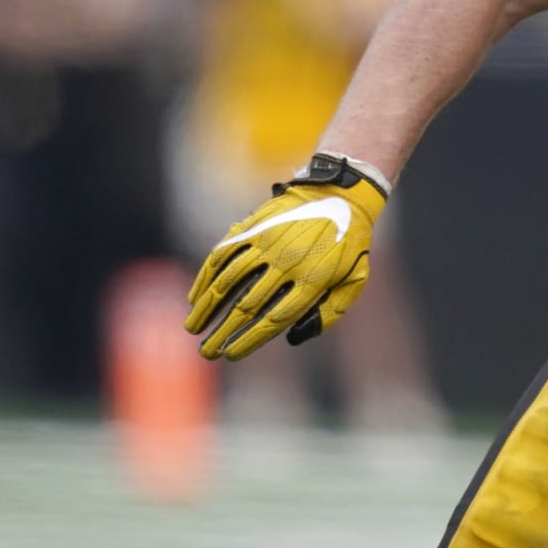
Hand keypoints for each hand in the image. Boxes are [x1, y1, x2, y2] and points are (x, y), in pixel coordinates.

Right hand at [185, 153, 387, 360]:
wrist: (343, 193)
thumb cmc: (351, 243)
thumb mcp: (354, 279)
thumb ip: (330, 312)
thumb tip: (293, 337)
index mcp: (314, 279)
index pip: (275, 319)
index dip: (249, 339)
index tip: (230, 354)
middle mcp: (287, 262)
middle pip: (247, 305)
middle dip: (223, 331)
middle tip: (206, 352)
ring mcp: (269, 242)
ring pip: (229, 280)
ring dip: (207, 307)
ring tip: (193, 327)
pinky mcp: (256, 226)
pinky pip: (224, 254)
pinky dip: (206, 276)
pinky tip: (196, 295)